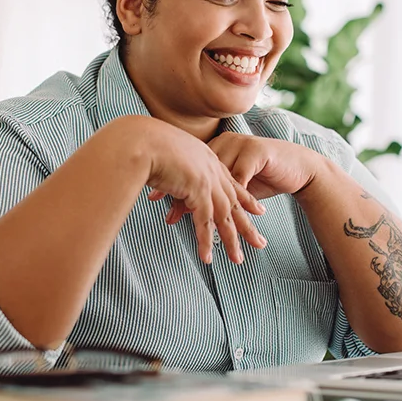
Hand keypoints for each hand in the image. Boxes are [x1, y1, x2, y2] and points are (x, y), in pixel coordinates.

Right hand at [140, 120, 266, 264]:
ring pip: (224, 216)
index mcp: (207, 158)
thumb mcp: (166, 153)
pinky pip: (204, 222)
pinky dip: (206, 241)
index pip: (231, 182)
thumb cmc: (145, 144)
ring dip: (231, 240)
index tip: (258, 210)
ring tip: (237, 260)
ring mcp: (206, 181)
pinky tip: (207, 257)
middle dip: (247, 225)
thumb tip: (166, 174)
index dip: (245, 198)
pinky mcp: (197, 191)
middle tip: (259, 242)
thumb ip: (173, 166)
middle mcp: (212, 170)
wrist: (141, 140)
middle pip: (234, 202)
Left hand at [156, 133, 322, 226]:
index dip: (173, 183)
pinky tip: (223, 213)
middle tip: (168, 215)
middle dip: (184, 196)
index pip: (189, 166)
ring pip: (218, 178)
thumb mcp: (233, 184)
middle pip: (200, 171)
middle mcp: (226, 143)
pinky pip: (239, 179)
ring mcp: (241, 146)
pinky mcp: (256, 153)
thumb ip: (209, 191)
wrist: (297, 165)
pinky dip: (231, 199)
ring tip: (193, 221)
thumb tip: (180, 208)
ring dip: (206, 202)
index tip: (154, 198)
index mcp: (216, 147)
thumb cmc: (264, 175)